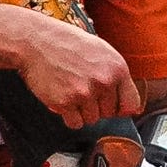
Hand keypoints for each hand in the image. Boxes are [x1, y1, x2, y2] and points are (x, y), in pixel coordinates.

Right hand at [9, 11, 139, 129]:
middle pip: (109, 114)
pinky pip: (75, 123)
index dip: (120, 107)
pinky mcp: (65, 103)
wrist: (36, 42)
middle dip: (97, 107)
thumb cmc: (67, 44)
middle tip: (82, 90)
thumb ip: (115, 75)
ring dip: (81, 112)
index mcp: (117, 67)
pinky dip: (68, 116)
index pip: (131, 104)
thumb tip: (129, 106)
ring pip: (91, 120)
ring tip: (70, 91)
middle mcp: (104, 81)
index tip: (110, 104)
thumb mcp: (100, 51)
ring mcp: (84, 93)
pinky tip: (62, 99)